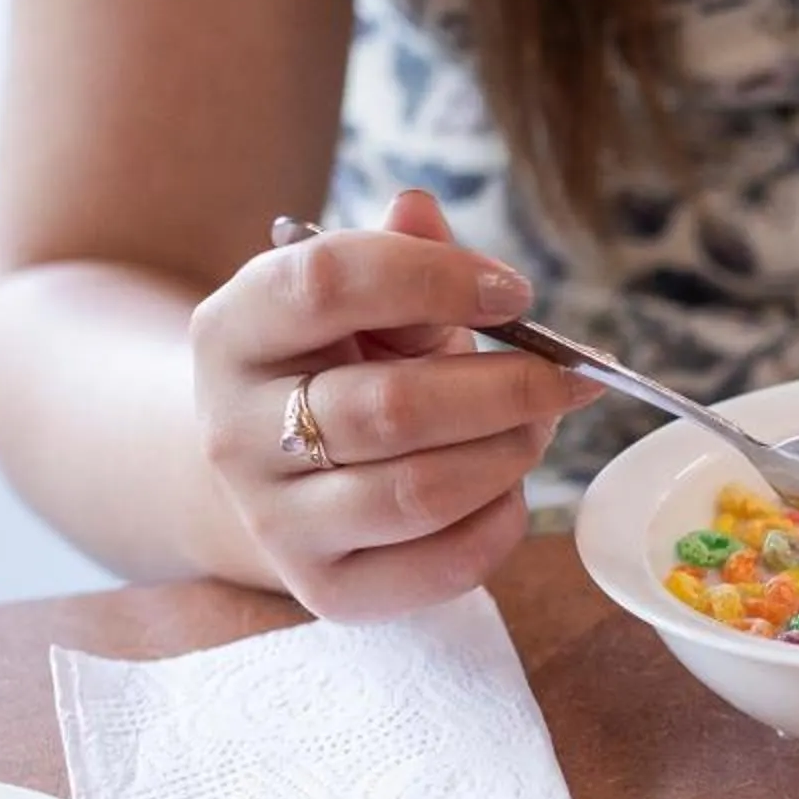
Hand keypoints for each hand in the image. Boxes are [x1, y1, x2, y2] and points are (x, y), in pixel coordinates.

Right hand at [190, 190, 597, 620]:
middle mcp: (235, 432)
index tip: (516, 292)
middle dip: (508, 388)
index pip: (326, 284)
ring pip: (420, 492)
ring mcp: (274, 521)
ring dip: (508, 455)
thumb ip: (396, 254)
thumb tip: (421, 209)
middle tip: (565, 377)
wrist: (273, 468)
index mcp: (233, 331)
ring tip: (538, 426)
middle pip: (392, 407)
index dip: (436, 279)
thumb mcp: (354, 297)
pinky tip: (509, 486)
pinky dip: (501, 521)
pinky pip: (442, 564)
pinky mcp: (326, 590)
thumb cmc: (335, 362)